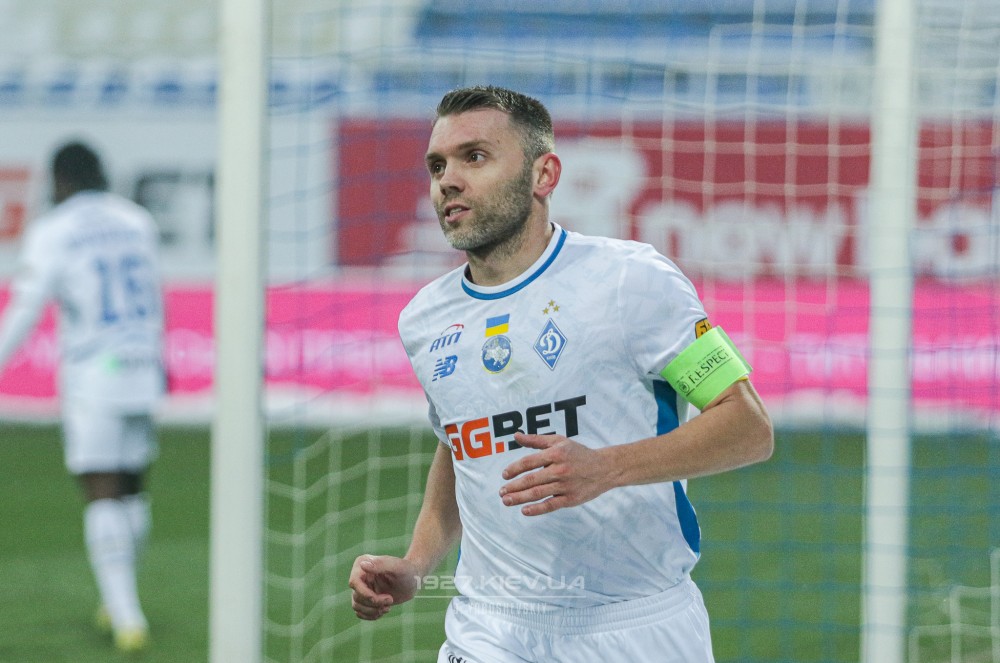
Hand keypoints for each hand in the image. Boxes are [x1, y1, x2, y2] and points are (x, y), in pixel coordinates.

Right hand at [349, 554, 419, 619]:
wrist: (414, 581)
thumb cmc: (407, 570)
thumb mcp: (397, 566)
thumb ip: (381, 564)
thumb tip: (363, 565)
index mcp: (363, 563)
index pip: (354, 583)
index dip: (365, 594)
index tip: (383, 598)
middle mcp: (359, 575)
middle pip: (357, 596)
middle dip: (374, 603)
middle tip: (391, 600)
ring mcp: (362, 588)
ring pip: (357, 606)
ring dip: (373, 611)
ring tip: (388, 607)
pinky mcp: (366, 598)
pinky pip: (360, 612)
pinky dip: (371, 615)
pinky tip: (384, 610)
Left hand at [498, 433, 614, 515]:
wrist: (605, 468)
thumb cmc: (578, 453)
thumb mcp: (559, 441)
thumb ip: (536, 440)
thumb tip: (515, 435)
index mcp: (556, 453)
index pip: (530, 461)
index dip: (514, 468)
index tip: (504, 475)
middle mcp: (561, 469)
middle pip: (532, 479)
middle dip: (514, 486)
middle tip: (501, 492)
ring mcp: (566, 485)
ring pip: (538, 493)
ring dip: (520, 498)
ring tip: (506, 501)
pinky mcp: (571, 499)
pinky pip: (551, 505)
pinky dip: (537, 509)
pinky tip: (524, 511)